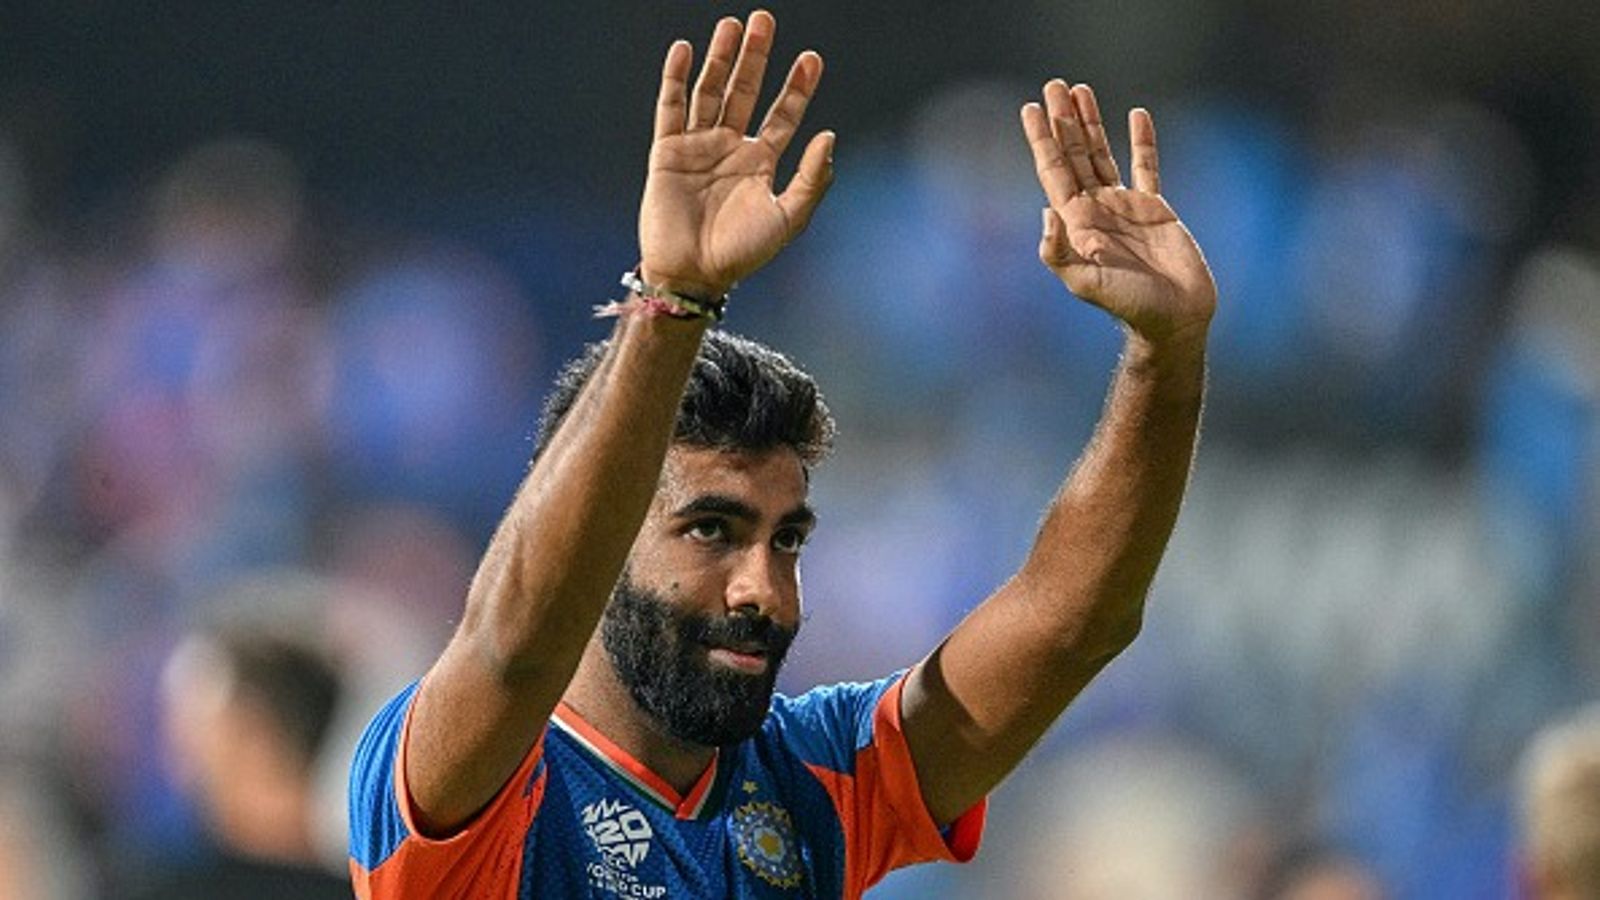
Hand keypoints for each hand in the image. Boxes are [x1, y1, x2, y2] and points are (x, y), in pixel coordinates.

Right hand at [639, 11, 834, 299]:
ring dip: (720, 58)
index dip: (797, 87)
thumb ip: (811, 179)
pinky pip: (671, 108)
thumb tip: (828, 136)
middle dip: (756, 57)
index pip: (783, 115)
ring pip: (710, 92)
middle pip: (745, 91)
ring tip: (731, 24)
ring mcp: (698, 147)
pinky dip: (676, 79)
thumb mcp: (788, 218)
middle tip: (764, 20)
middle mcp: (730, 148)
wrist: (694, 275)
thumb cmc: (742, 253)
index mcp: (761, 163)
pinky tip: (685, 50)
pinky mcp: (667, 152)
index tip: (811, 59)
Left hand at [1022, 81, 1215, 347]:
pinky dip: (1142, 141)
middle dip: (1062, 121)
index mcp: (1075, 222)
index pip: (1053, 172)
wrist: (1174, 317)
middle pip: (1073, 154)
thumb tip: (1045, 212)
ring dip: (1090, 123)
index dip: (1042, 140)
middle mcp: (1095, 209)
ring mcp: (1123, 206)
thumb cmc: (1129, 306)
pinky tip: (1136, 115)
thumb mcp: (1085, 283)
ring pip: (1103, 153)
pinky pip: (1146, 165)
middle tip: (1053, 85)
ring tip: (1081, 90)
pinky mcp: (1154, 207)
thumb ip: (1060, 253)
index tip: (1031, 109)